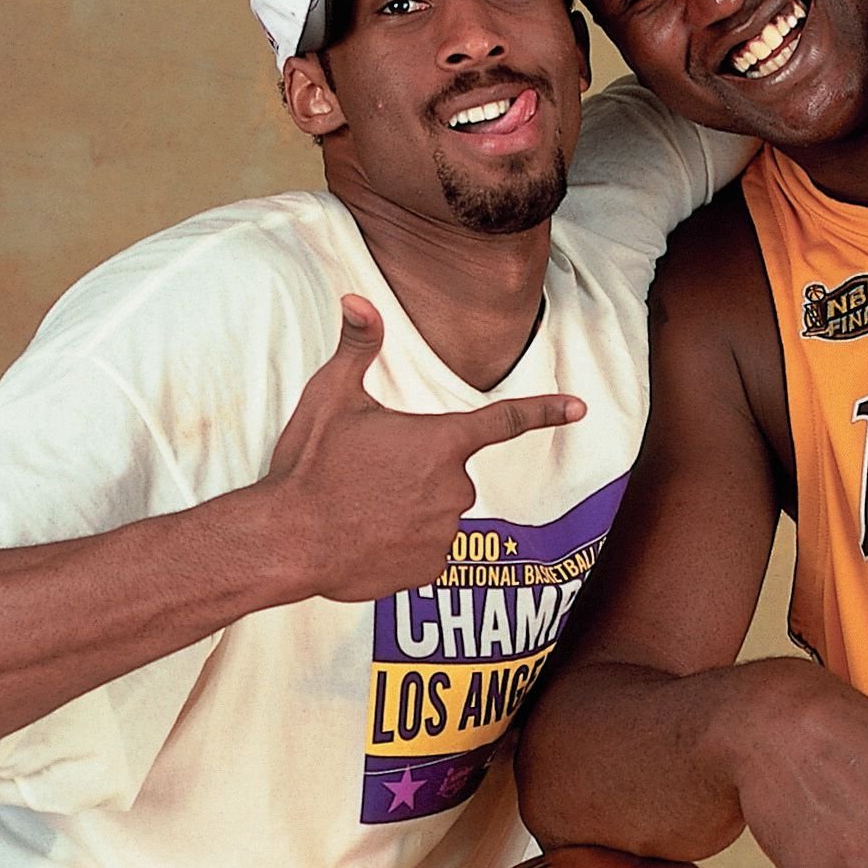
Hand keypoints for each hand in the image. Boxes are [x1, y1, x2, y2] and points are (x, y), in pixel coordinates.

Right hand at [262, 297, 584, 598]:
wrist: (287, 541)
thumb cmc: (310, 466)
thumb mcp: (331, 397)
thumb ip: (357, 347)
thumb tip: (357, 298)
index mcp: (440, 442)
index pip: (504, 421)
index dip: (544, 411)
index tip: (579, 407)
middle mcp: (454, 488)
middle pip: (451, 470)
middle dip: (418, 469)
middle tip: (367, 474)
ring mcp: (445, 532)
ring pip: (438, 510)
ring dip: (410, 507)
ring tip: (361, 508)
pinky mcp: (430, 568)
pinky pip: (427, 548)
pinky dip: (403, 542)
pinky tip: (367, 538)